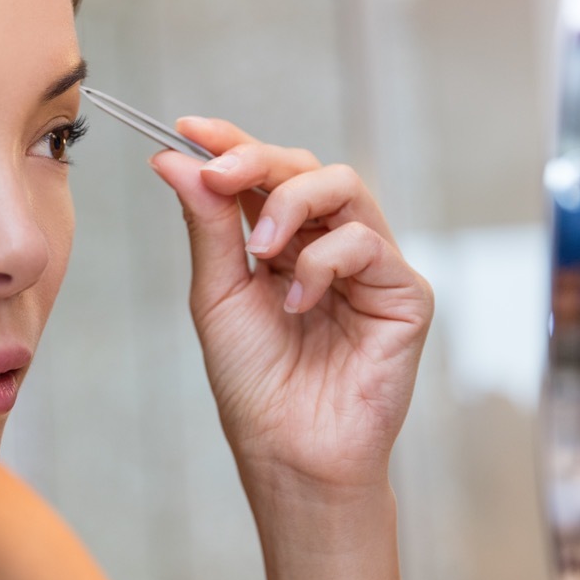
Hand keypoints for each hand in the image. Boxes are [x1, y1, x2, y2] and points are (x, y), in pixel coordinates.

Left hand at [149, 117, 432, 496]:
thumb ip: (207, 224)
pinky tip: (298, 301)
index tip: (188, 128)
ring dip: (291, 201)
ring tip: (261, 248)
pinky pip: (368, 242)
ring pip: (344, 186)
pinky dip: (324, 261)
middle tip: (220, 172)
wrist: (289, 451)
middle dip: (258, 159)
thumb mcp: (218, 294)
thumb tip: (175, 159)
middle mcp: (327, 244)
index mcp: (281, 243)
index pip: (262, 174)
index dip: (230, 142)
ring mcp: (369, 265)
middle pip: (305, 166)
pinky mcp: (405, 292)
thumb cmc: (254, 382)